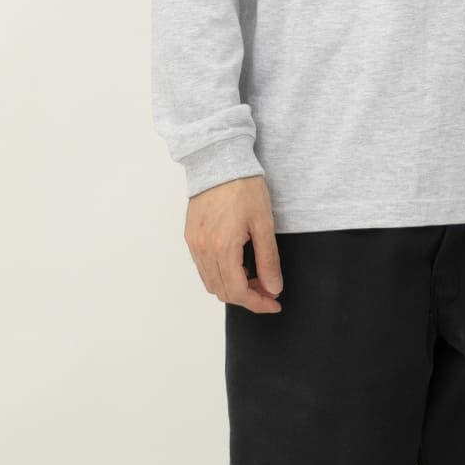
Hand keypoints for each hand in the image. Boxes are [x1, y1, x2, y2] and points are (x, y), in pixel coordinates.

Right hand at [184, 176, 282, 312]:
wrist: (220, 161)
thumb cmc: (244, 187)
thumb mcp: (264, 224)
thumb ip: (268, 259)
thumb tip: (273, 288)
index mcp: (222, 248)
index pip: (238, 292)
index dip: (258, 303)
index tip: (274, 303)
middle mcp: (203, 250)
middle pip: (223, 292)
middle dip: (248, 296)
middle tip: (269, 288)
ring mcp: (194, 244)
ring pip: (211, 283)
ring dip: (233, 287)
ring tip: (255, 276)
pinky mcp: (190, 237)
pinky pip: (203, 268)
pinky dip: (221, 274)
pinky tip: (238, 264)